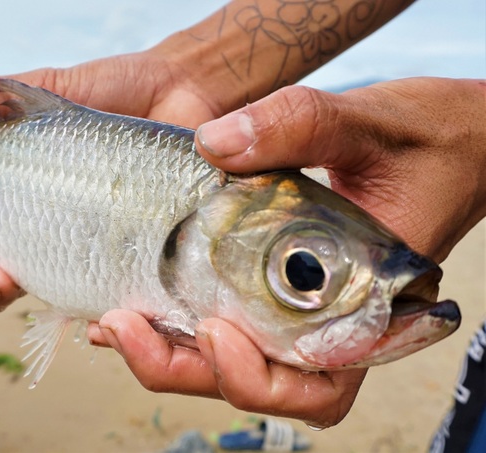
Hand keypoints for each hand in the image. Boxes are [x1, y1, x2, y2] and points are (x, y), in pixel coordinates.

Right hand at [0, 50, 223, 307]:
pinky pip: (117, 300)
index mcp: (16, 195)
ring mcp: (91, 249)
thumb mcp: (39, 84)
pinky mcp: (137, 261)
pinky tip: (94, 320)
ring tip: (13, 284)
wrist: (179, 90)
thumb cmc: (104, 91)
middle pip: (2, 272)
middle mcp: (48, 230)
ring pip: (50, 294)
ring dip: (28, 300)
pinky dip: (101, 319)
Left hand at [87, 77, 485, 425]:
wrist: (449, 137)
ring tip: (113, 319)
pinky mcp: (271, 280)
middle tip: (123, 327)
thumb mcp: (368, 124)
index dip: (257, 379)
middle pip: (255, 382)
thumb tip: (213, 143)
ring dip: (169, 352)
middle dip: (184, 368)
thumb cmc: (428, 140)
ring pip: (229, 359)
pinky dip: (174, 321)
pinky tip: (129, 298)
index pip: (315, 382)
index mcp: (369, 308)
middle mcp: (328, 319)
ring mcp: (296, 304)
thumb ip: (300, 126)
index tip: (213, 332)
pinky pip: (222, 317)